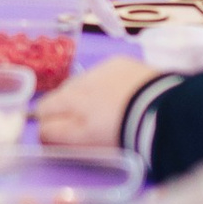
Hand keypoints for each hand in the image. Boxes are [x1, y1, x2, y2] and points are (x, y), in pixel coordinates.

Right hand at [38, 58, 155, 148]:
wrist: (160, 109)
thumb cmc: (118, 131)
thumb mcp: (83, 140)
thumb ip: (56, 134)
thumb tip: (41, 130)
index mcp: (68, 99)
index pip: (43, 109)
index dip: (48, 123)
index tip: (58, 133)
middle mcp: (80, 79)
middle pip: (63, 93)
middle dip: (67, 107)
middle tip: (85, 123)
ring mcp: (101, 68)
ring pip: (83, 81)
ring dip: (88, 93)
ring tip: (106, 108)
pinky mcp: (122, 62)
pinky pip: (105, 72)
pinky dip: (107, 82)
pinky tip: (121, 94)